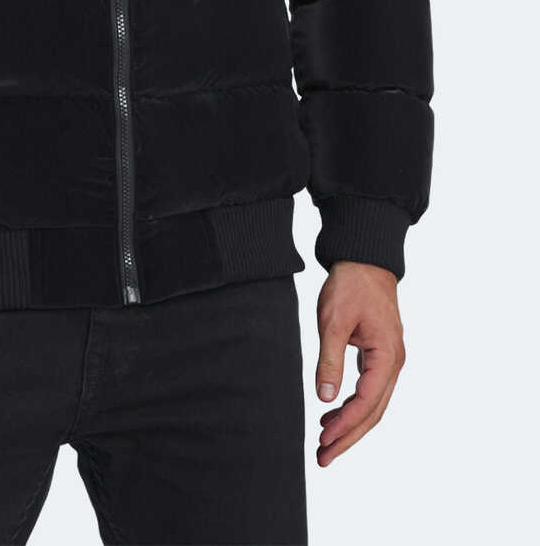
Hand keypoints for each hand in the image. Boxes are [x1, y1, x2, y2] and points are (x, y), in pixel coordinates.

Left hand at [314, 260, 405, 466]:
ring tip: (324, 443)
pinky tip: (332, 415)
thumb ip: (329, 360)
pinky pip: (369, 389)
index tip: (324, 442)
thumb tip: (325, 399)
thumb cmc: (350, 285)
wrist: (364, 258)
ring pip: (372, 403)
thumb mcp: (333, 321)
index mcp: (387, 355)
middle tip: (323, 458)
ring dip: (350, 425)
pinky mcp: (380, 354)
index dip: (346, 426)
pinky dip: (352, 406)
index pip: (367, 402)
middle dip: (348, 437)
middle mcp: (394, 362)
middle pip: (373, 411)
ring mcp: (389, 360)